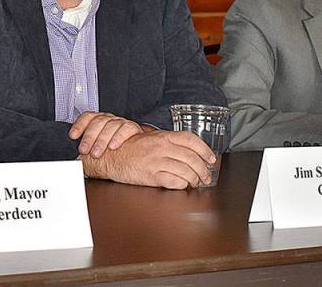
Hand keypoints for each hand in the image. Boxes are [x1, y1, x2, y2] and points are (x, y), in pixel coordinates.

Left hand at [69, 111, 143, 157]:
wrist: (137, 150)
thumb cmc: (114, 148)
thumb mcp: (98, 148)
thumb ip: (88, 150)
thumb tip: (76, 161)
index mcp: (99, 121)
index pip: (88, 117)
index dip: (79, 125)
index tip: (73, 136)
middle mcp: (109, 119)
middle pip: (98, 122)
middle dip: (89, 137)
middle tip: (84, 150)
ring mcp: (121, 122)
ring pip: (110, 125)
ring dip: (101, 140)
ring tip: (96, 153)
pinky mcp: (132, 128)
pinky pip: (126, 129)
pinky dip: (118, 138)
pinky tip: (113, 146)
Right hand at [81, 129, 216, 188]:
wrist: (110, 157)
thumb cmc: (129, 148)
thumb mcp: (149, 139)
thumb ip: (167, 142)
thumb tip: (187, 150)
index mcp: (162, 136)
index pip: (191, 140)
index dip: (204, 150)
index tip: (211, 158)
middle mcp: (161, 147)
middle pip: (191, 158)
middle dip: (203, 169)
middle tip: (206, 176)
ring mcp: (156, 162)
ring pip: (185, 171)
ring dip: (194, 179)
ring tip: (195, 183)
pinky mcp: (151, 176)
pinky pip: (173, 181)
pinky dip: (181, 185)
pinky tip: (182, 185)